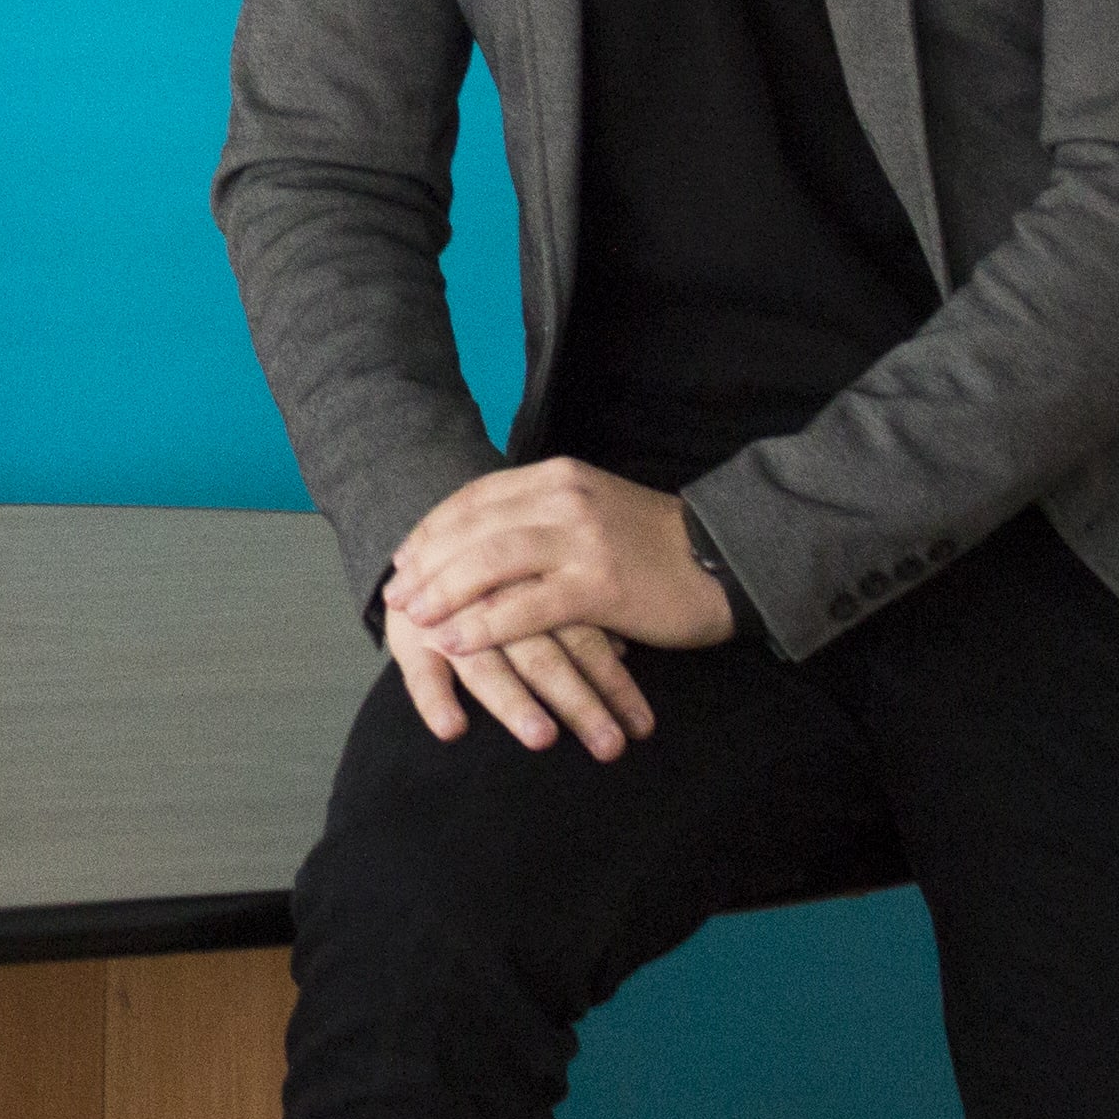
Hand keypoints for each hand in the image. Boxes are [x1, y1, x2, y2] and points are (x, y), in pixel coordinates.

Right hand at [381, 583, 651, 758]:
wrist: (418, 556)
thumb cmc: (492, 582)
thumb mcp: (536, 585)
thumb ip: (573, 614)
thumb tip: (625, 649)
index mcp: (534, 584)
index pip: (583, 637)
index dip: (613, 683)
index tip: (642, 728)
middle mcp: (494, 602)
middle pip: (541, 655)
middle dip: (578, 703)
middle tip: (610, 747)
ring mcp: (448, 621)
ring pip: (485, 664)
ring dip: (514, 701)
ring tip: (543, 739)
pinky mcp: (409, 640)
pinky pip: (420, 672)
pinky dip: (434, 700)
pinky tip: (452, 729)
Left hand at [387, 459, 737, 665]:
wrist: (723, 562)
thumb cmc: (652, 545)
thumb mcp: (589, 509)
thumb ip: (538, 515)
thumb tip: (479, 538)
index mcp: (556, 476)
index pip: (474, 498)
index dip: (432, 530)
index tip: (402, 559)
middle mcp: (563, 499)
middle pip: (473, 528)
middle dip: (426, 563)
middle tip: (395, 597)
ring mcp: (582, 540)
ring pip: (491, 563)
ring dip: (444, 592)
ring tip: (414, 618)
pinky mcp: (599, 585)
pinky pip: (526, 607)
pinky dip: (483, 625)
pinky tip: (455, 642)